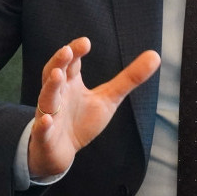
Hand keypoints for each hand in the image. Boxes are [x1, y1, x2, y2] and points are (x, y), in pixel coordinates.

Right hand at [28, 36, 160, 177]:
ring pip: (46, 98)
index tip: (86, 42)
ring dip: (50, 87)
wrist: (60, 152)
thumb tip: (155, 55)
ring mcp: (49, 114)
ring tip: (57, 75)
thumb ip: (129, 78)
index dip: (76, 51)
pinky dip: (43, 125)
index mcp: (71, 83)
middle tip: (67, 51)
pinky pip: (41, 129)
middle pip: (53, 74)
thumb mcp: (109, 98)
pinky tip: (47, 120)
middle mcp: (57, 94)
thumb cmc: (82, 120)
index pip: (71, 63)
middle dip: (59, 62)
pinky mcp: (44, 136)